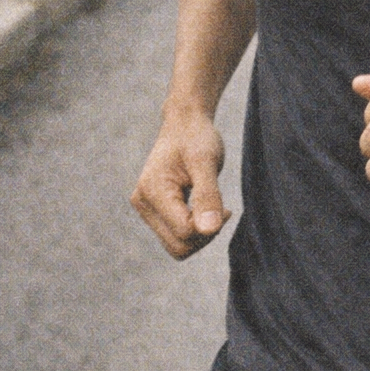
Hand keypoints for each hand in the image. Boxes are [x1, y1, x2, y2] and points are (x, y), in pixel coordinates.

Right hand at [131, 107, 231, 258]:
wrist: (185, 124)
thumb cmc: (197, 137)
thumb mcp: (206, 162)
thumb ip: (207, 195)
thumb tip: (209, 230)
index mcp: (152, 191)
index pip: (184, 232)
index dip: (209, 225)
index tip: (226, 207)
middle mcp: (143, 203)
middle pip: (178, 246)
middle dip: (204, 234)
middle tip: (221, 209)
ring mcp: (146, 209)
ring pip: (177, 246)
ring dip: (200, 233)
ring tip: (213, 207)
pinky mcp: (155, 211)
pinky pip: (176, 237)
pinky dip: (195, 230)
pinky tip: (206, 209)